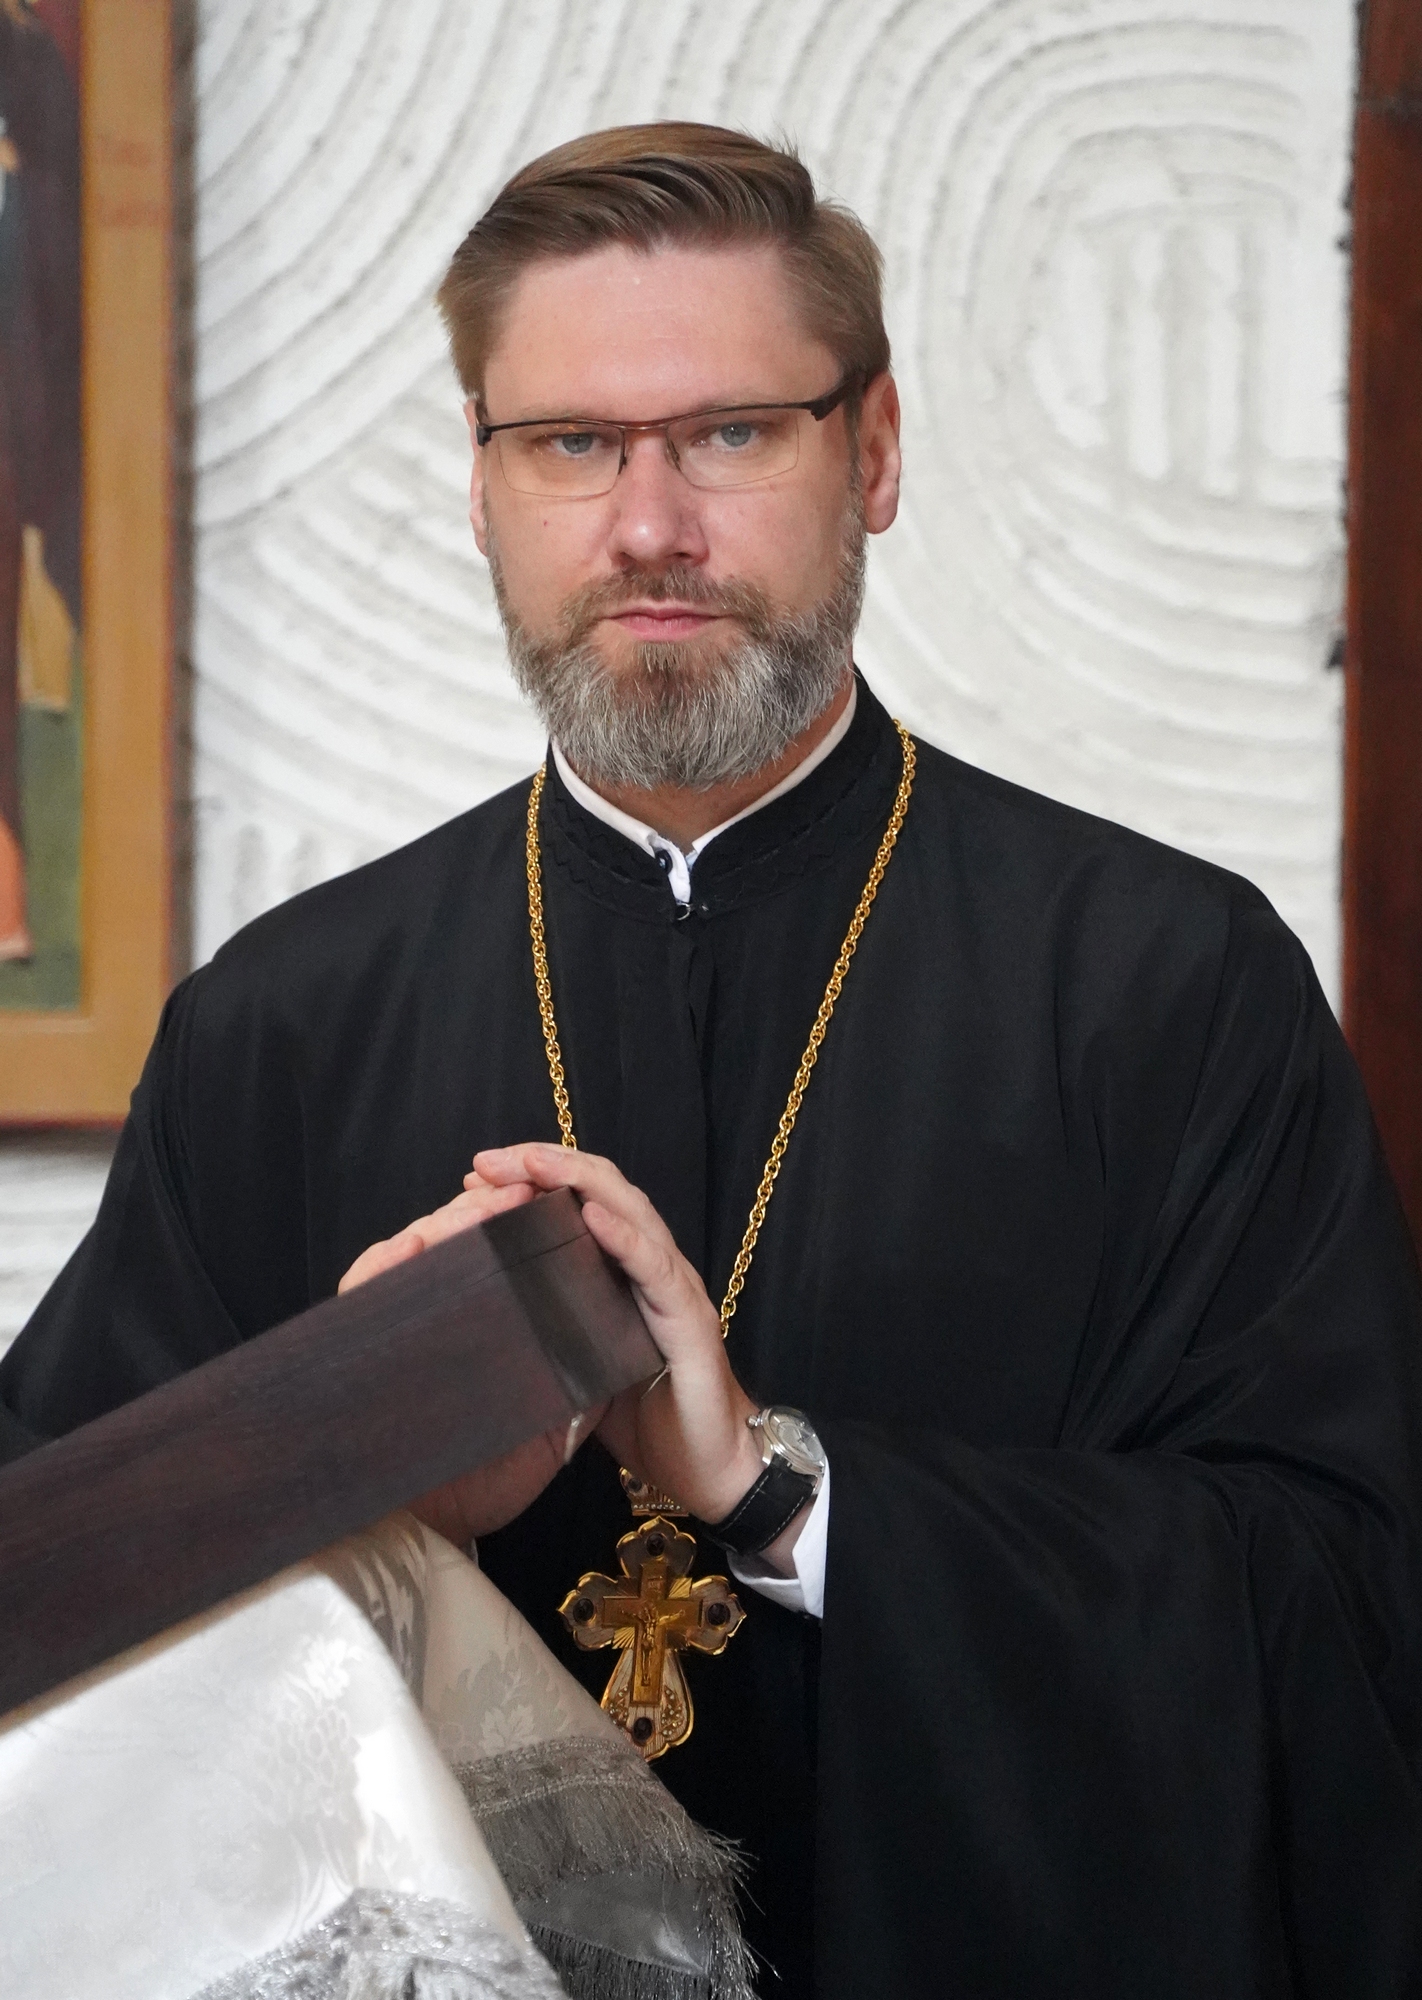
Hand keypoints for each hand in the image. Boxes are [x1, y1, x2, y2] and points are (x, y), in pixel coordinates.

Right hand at [337, 1178, 605, 1543]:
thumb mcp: (551, 1424)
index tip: (548, 1199)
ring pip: (410, 1250)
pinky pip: (366, 1289)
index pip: (489, 1258)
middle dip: (486, 1209)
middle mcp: (432, 1323)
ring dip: (447, 1224)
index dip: (514, 1222)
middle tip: (521, 1191)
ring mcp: (396, 1330)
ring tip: (484, 1207)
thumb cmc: (482, 1485)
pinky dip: (387, 1263)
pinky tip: (416, 1246)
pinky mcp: (361, 1344)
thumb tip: (612, 1333)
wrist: (434, 1535)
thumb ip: (577, 1377)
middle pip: (449, 1241)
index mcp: (477, 1332)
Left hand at [470, 1144, 766, 1524]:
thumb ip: (554, 1329)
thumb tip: (489, 1313)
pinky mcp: (692, 1323)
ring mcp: (676, 1290)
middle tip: (487, 1160)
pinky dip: (623, 1238)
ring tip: (531, 1164)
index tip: (477, 1175)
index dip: (534, 1180)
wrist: (713, 1474)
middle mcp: (655, 1269)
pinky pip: (657, 1270)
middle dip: (545, 1165)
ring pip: (632, 1213)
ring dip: (579, 1182)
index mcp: (627, 1274)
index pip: (582, 1202)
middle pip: (603, 1191)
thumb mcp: (584, 1366)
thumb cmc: (650, 1422)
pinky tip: (590, 1216)